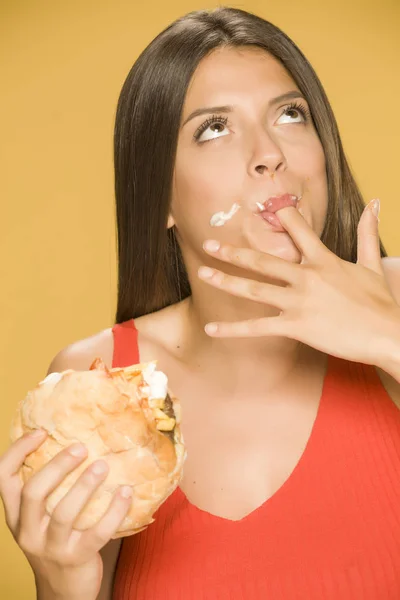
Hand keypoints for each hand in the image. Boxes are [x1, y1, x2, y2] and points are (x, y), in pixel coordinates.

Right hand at [0, 430, 131, 599]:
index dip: (18, 451)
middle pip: (33, 492)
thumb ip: (48, 491)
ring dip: (85, 485)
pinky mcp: (77, 558)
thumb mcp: (40, 520)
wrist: (64, 593)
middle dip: (57, 466)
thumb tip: (73, 442)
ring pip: (64, 512)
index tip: (41, 432)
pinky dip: (114, 510)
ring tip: (103, 466)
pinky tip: (126, 492)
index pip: (3, 478)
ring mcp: (51, 547)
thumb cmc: (56, 543)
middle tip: (81, 448)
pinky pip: (97, 532)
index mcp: (16, 516)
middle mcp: (28, 531)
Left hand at [198, 199, 399, 366]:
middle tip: (209, 244)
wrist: (388, 334)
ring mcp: (299, 301)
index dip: (281, 215)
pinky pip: (258, 327)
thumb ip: (366, 232)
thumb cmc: (380, 302)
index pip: (298, 230)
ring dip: (226, 281)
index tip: (262, 205)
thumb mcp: (372, 263)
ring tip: (203, 274)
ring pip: (254, 289)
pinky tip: (211, 329)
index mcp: (323, 260)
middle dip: (233, 252)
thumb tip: (374, 202)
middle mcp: (306, 276)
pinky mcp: (296, 326)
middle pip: (263, 260)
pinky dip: (233, 330)